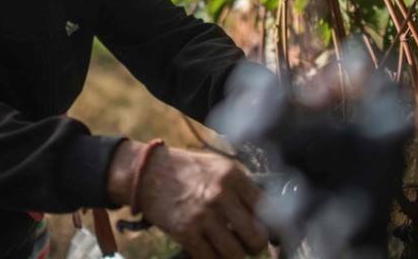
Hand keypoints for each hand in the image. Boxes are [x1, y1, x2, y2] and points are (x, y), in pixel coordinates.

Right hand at [108, 141, 268, 258]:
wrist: (145, 173)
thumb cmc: (185, 170)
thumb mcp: (217, 167)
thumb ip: (240, 188)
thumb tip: (266, 216)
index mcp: (232, 175)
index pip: (268, 209)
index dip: (272, 226)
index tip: (268, 233)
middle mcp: (220, 194)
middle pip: (256, 237)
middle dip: (254, 246)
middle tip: (247, 245)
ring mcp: (203, 215)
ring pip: (236, 254)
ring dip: (234, 256)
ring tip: (228, 249)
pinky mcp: (185, 232)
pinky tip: (210, 252)